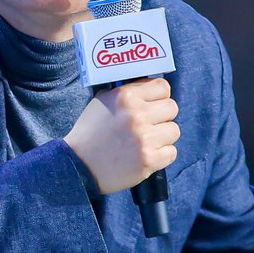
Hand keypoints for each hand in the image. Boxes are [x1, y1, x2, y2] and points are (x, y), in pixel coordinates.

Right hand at [63, 78, 179, 194]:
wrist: (79, 165)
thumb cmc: (91, 132)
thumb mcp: (102, 102)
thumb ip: (127, 92)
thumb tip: (149, 89)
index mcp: (125, 96)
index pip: (162, 87)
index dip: (159, 96)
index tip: (153, 105)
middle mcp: (137, 114)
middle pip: (172, 108)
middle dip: (162, 116)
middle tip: (149, 125)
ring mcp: (144, 138)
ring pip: (174, 130)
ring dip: (162, 136)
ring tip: (145, 141)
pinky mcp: (149, 159)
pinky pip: (171, 152)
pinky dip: (161, 155)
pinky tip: (145, 155)